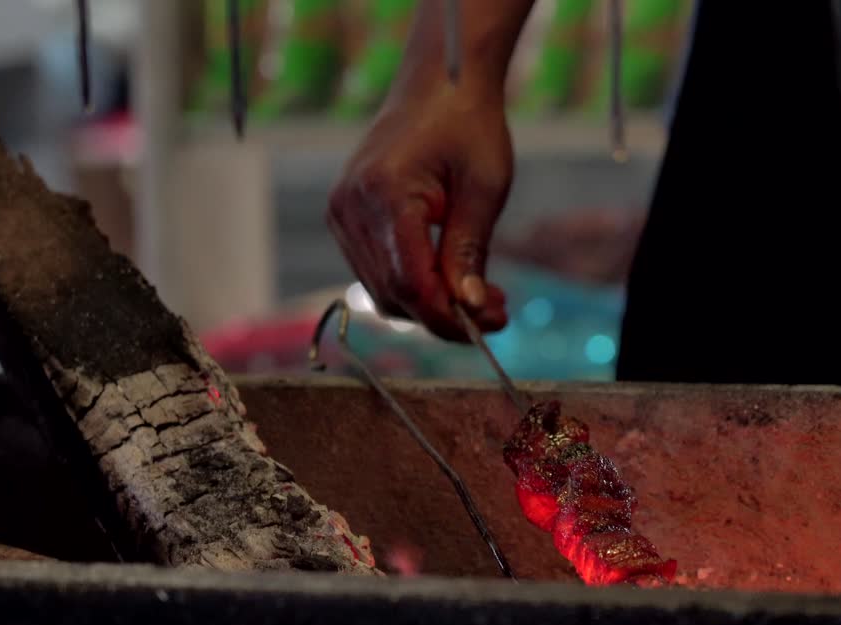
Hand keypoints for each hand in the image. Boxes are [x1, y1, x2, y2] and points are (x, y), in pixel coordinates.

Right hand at [327, 83, 511, 340]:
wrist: (439, 83)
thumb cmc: (468, 126)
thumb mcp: (483, 189)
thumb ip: (470, 251)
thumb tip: (470, 309)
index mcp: (383, 195)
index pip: (410, 283)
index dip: (450, 316)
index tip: (492, 326)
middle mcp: (351, 208)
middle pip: (394, 293)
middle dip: (446, 314)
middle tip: (498, 313)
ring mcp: (342, 213)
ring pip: (384, 289)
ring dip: (432, 303)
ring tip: (484, 297)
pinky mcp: (347, 216)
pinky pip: (378, 270)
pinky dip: (415, 283)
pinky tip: (453, 277)